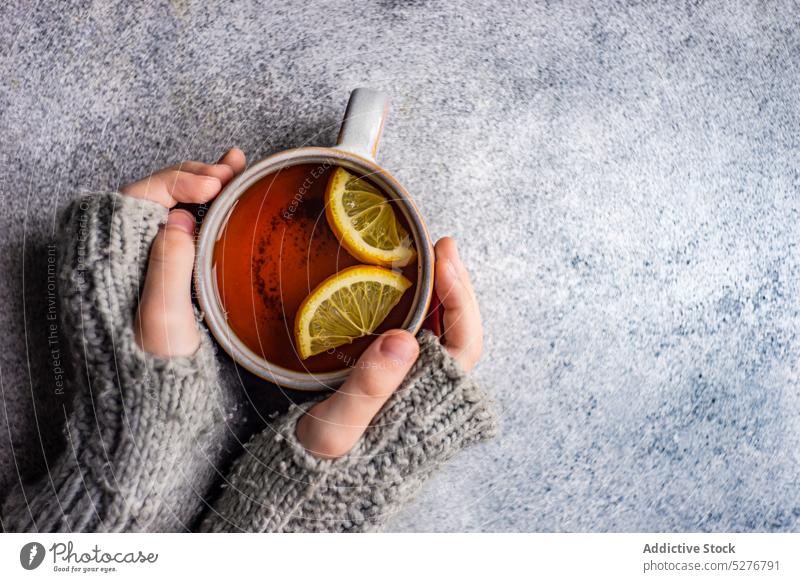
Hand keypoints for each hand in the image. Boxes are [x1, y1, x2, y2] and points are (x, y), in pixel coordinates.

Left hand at [130, 148, 246, 356]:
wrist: (155, 402)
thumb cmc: (156, 368)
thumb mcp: (163, 321)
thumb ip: (167, 268)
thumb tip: (179, 218)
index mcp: (112, 258)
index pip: (141, 197)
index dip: (178, 181)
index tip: (214, 184)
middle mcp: (125, 252)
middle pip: (156, 194)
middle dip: (195, 175)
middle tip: (232, 168)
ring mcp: (148, 260)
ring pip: (172, 206)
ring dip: (205, 183)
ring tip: (236, 166)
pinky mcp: (169, 270)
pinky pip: (185, 227)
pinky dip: (208, 207)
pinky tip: (228, 191)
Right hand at [296, 237, 482, 457]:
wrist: (307, 500)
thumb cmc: (321, 471)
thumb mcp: (337, 431)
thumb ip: (369, 388)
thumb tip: (404, 339)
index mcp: (425, 406)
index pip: (463, 344)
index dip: (460, 297)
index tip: (445, 258)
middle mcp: (428, 398)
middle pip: (460, 335)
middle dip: (455, 287)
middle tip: (442, 245)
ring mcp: (413, 394)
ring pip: (440, 338)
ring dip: (438, 297)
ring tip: (429, 259)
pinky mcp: (393, 391)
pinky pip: (417, 345)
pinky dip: (417, 314)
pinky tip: (405, 295)